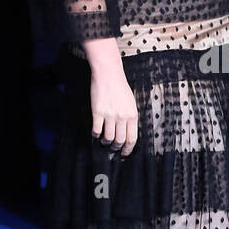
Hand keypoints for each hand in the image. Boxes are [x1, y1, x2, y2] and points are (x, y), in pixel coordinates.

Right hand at [84, 38, 137, 156]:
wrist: (109, 74)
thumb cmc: (120, 87)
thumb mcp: (131, 103)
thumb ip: (130, 117)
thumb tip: (127, 133)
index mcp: (133, 115)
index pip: (132, 138)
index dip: (128, 149)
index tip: (125, 154)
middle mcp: (122, 117)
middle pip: (120, 140)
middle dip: (116, 148)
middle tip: (113, 149)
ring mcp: (110, 115)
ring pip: (108, 138)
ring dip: (105, 142)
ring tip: (104, 140)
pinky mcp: (98, 112)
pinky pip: (96, 130)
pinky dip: (95, 135)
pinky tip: (95, 133)